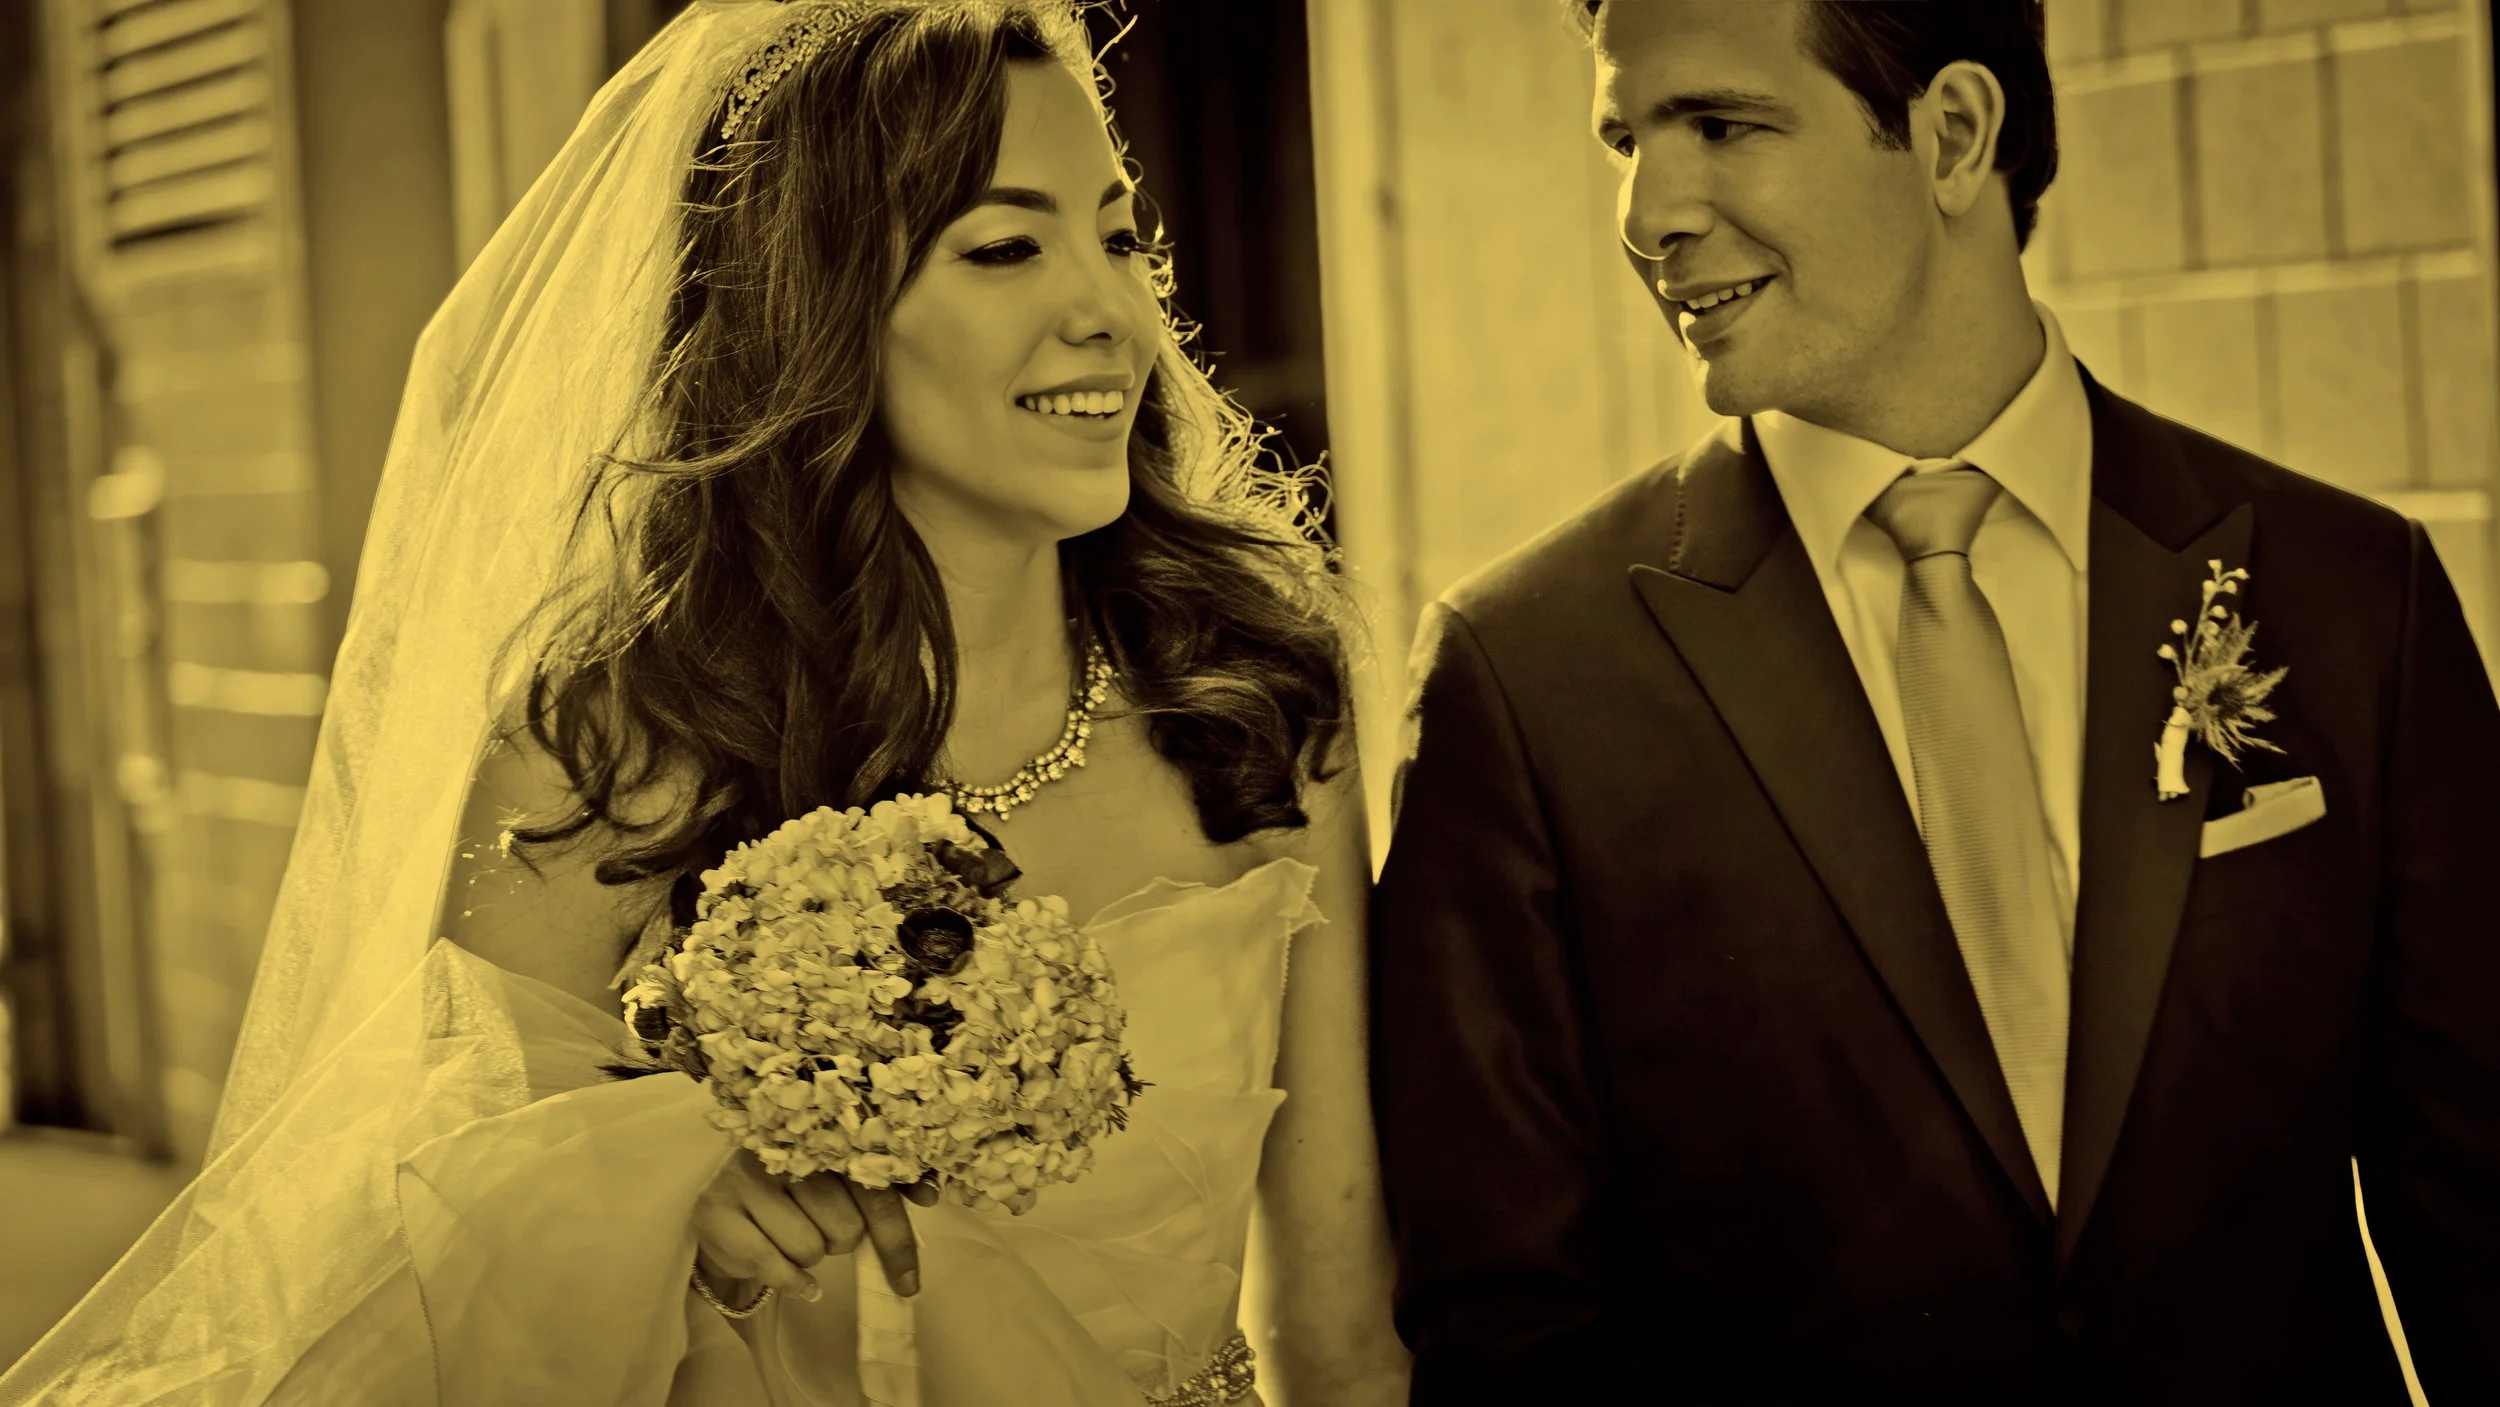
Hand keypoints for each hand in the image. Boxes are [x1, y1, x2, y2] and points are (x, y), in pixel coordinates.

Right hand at [691, 1149, 941, 1303]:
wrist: (724, 1210)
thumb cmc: (794, 1197)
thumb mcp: (840, 1185)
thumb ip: (885, 1186)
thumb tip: (931, 1195)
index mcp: (823, 1138)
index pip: (874, 1190)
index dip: (895, 1235)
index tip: (910, 1279)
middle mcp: (783, 1151)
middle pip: (845, 1227)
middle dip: (840, 1241)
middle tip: (819, 1227)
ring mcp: (745, 1178)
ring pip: (810, 1248)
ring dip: (809, 1257)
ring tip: (792, 1236)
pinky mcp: (715, 1211)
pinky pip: (773, 1265)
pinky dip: (789, 1281)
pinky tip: (790, 1274)